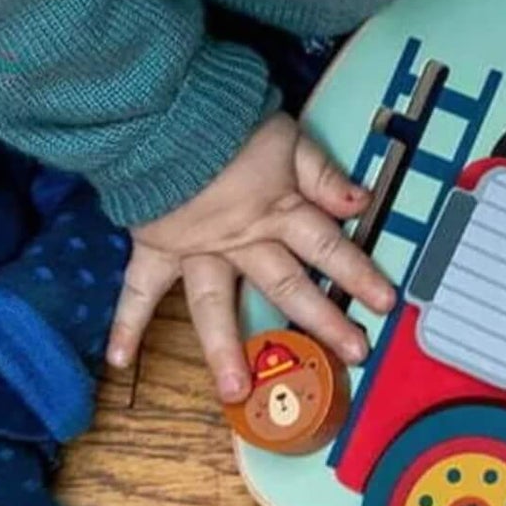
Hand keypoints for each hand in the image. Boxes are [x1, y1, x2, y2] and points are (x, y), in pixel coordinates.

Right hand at [106, 115, 395, 403]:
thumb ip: (321, 173)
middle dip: (320, 321)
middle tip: (349, 355)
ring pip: (214, 304)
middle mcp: (241, 240)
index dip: (358, 273)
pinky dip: (125, 322)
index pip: (326, 246)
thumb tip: (361, 201)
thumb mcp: (287, 138)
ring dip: (224, 348)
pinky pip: (139, 288)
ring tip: (236, 392)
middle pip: (285, 285)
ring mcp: (197, 250)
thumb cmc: (229, 120)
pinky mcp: (156, 247)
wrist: (164, 113)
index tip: (386, 304)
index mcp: (277, 210)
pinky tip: (120, 360)